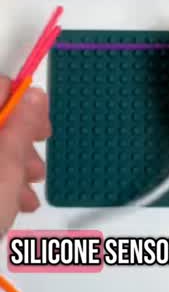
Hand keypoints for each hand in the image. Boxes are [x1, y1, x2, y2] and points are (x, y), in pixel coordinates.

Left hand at [0, 76, 50, 235]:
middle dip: (23, 141)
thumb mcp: (8, 164)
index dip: (23, 101)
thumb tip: (34, 96)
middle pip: (0, 123)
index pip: (0, 89)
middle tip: (37, 158)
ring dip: (17, 168)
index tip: (40, 122)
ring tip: (29, 191)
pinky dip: (4, 182)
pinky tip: (17, 202)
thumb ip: (23, 125)